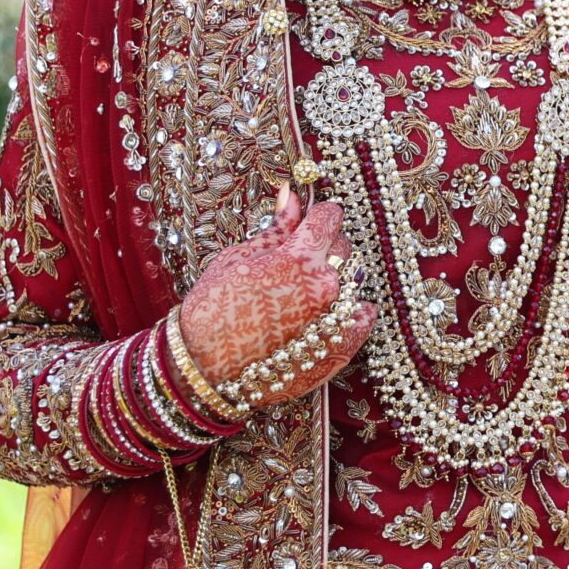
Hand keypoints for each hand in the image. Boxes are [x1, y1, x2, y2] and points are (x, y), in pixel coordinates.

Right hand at [178, 184, 377, 406]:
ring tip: (305, 292)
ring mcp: (336, 318)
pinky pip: (364, 316)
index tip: (312, 221)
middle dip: (325, 246)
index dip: (319, 215)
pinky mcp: (342, 347)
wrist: (205, 371)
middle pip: (343, 246)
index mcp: (298, 258)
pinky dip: (353, 311)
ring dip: (335, 279)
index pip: (329, 216)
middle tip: (300, 260)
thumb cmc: (212, 312)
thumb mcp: (236, 260)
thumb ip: (274, 229)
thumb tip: (291, 196)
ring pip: (352, 280)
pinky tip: (331, 313)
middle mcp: (324, 285)